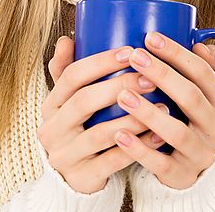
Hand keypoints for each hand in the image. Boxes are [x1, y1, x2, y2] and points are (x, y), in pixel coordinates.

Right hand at [37, 36, 169, 194]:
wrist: (73, 174)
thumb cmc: (79, 125)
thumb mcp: (70, 99)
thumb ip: (69, 69)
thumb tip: (68, 37)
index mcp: (51, 103)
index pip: (71, 75)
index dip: (101, 62)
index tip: (131, 51)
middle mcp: (52, 129)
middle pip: (84, 101)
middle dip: (120, 86)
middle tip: (150, 77)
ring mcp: (65, 156)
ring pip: (100, 133)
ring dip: (134, 117)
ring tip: (163, 106)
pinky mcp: (82, 178)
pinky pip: (112, 162)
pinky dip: (138, 148)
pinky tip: (159, 136)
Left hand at [113, 32, 214, 188]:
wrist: (189, 165)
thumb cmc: (190, 117)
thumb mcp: (202, 94)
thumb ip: (205, 67)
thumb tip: (199, 43)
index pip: (204, 72)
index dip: (177, 53)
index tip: (150, 37)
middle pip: (191, 97)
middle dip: (161, 74)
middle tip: (134, 57)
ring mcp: (202, 155)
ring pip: (176, 131)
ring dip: (148, 111)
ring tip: (122, 94)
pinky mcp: (183, 176)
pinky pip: (160, 163)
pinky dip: (139, 148)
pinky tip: (119, 134)